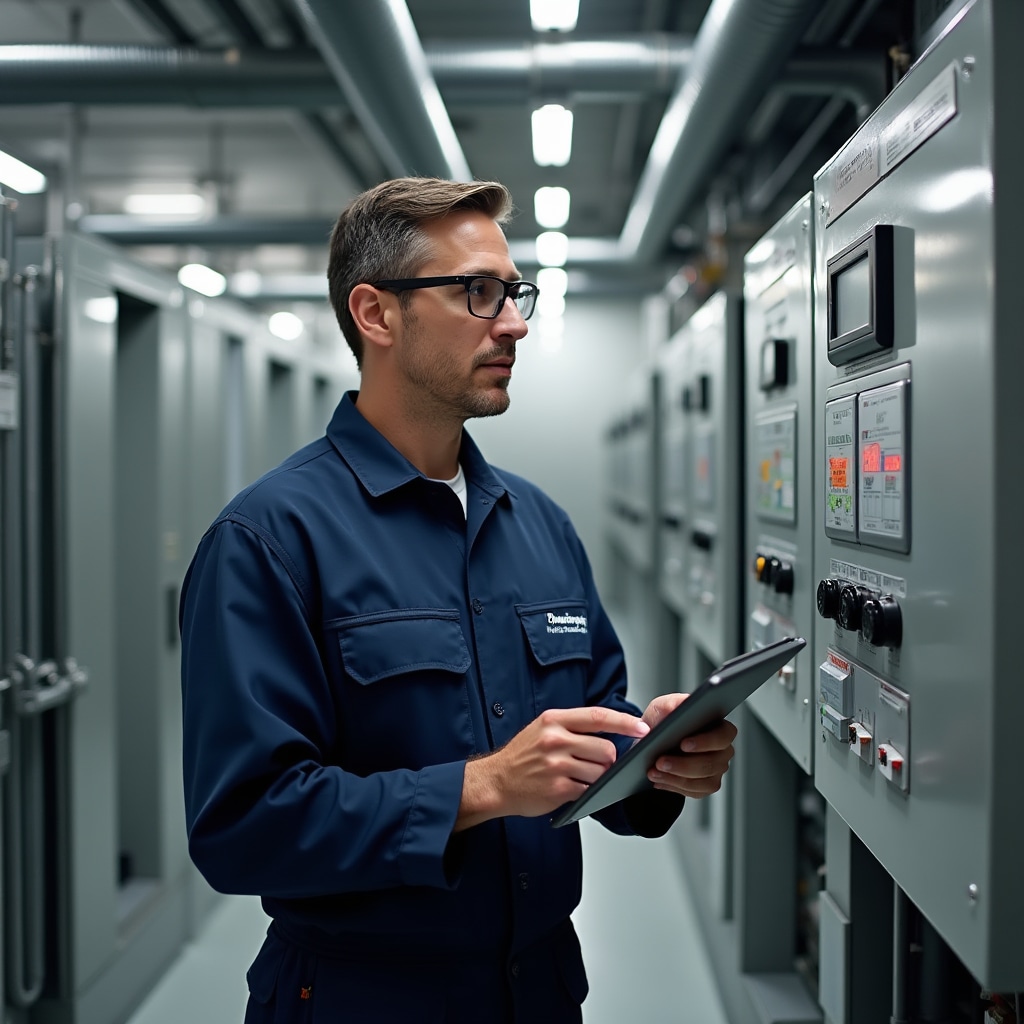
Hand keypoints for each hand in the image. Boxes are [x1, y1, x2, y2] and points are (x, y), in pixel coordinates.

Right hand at [456, 706, 649, 830]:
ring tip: (578, 776)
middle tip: (595, 763)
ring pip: (600, 771)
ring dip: (597, 778)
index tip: (642, 728)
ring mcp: (557, 765)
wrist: (496, 781)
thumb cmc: (522, 756)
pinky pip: (589, 790)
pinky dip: (587, 792)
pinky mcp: (558, 788)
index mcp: (554, 720)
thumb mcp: (542, 729)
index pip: (599, 716)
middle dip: (608, 759)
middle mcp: (555, 740)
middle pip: (606, 749)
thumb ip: (573, 727)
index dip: (625, 722)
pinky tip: (571, 788)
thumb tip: (610, 732)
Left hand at [641, 693, 736, 798]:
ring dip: (674, 777)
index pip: (723, 736)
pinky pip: (693, 791)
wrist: (654, 740)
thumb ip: (670, 704)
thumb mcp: (663, 707)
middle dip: (683, 764)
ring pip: (701, 780)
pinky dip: (673, 786)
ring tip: (653, 771)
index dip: (705, 742)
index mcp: (719, 727)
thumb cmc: (664, 720)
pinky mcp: (705, 786)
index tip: (683, 743)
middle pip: (712, 763)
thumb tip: (675, 708)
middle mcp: (723, 750)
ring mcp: (716, 770)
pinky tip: (658, 779)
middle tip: (660, 761)